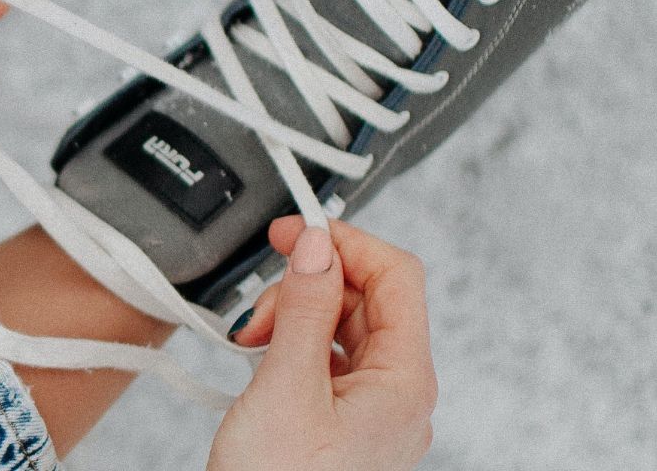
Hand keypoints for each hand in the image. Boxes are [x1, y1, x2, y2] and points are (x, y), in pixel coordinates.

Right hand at [207, 218, 438, 470]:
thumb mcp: (286, 386)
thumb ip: (307, 307)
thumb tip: (320, 244)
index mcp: (405, 381)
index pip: (397, 277)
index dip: (346, 242)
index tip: (295, 232)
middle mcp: (400, 395)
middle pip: (369, 298)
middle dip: (310, 285)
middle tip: (260, 301)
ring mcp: (376, 413)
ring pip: (346, 327)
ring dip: (297, 315)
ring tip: (251, 339)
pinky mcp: (346, 425)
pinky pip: (331, 361)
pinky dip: (294, 345)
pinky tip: (260, 357)